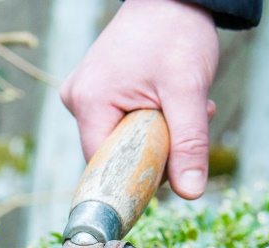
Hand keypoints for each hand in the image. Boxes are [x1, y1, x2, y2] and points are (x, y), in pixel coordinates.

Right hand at [60, 0, 218, 199]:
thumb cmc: (176, 34)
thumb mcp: (188, 91)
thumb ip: (188, 143)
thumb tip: (190, 192)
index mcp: (89, 102)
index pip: (105, 166)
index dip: (138, 177)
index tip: (173, 172)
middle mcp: (78, 100)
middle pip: (114, 155)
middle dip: (157, 149)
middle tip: (190, 122)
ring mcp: (85, 95)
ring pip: (123, 139)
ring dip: (159, 133)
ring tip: (184, 104)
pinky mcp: (98, 92)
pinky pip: (122, 122)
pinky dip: (152, 119)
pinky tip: (171, 99)